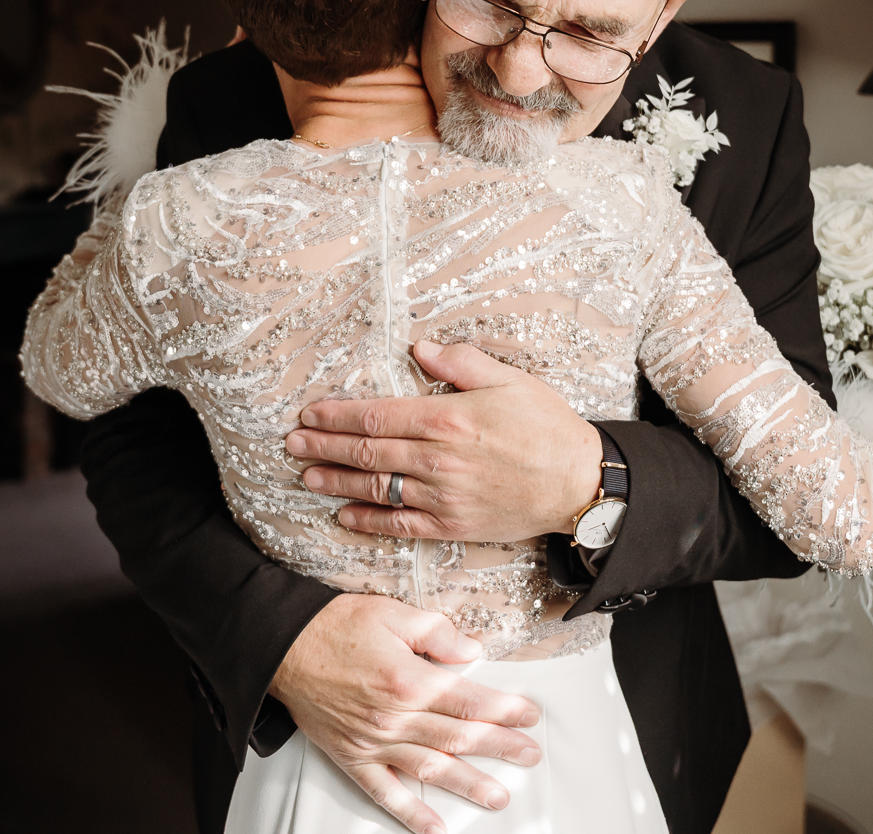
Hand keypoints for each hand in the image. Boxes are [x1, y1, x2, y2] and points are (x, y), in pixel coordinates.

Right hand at [270, 593, 542, 833]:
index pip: (469, 700)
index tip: (529, 716)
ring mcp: (373, 742)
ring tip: (498, 796)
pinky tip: (435, 827)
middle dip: (500, 747)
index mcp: (409, 679)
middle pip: (459, 737)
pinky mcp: (353, 758)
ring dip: (468, 784)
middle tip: (529, 755)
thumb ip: (437, 632)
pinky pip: (385, 793)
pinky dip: (411, 813)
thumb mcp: (392, 612)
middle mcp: (394, 717)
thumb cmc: (336, 627)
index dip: (504, 710)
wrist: (283, 647)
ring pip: (431, 769)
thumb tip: (472, 650)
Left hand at [285, 340, 602, 542]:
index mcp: (448, 418)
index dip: (338, 415)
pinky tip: (344, 515)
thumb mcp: (509, 380)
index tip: (310, 413)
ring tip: (306, 475)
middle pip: (367, 452)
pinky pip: (400, 526)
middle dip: (324, 446)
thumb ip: (460, 363)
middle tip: (292, 442)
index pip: (377, 416)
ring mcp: (443, 497)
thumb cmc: (547, 426)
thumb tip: (419, 346)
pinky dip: (368, 521)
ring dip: (336, 481)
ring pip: (376, 488)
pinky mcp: (453, 526)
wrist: (580, 483)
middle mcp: (438, 460)